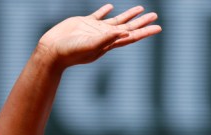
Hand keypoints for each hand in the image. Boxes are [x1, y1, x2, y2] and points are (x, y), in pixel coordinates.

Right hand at [37, 4, 159, 67]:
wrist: (52, 50)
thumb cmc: (71, 52)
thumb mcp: (90, 45)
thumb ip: (106, 39)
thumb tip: (125, 34)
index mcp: (108, 43)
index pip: (131, 37)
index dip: (145, 32)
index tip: (158, 28)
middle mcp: (105, 37)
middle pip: (128, 28)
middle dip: (142, 22)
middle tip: (155, 16)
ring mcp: (95, 29)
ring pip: (117, 20)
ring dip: (129, 15)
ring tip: (140, 8)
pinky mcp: (85, 23)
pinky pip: (98, 15)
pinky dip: (105, 11)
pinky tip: (111, 7)